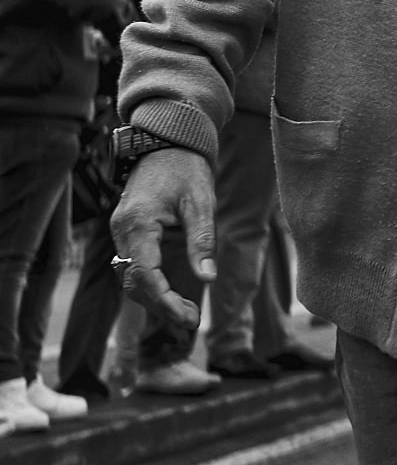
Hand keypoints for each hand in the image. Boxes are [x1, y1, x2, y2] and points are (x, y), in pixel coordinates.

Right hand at [111, 147, 216, 327]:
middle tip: (192, 321)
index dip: (165, 301)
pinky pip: (133, 266)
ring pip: (130, 278)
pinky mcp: (127, 232)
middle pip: (133, 283)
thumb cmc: (187, 170)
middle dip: (161, 306)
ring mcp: (121, 232)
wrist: (167, 143)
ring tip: (186, 314)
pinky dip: (149, 285)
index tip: (188, 318)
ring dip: (154, 299)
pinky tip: (171, 295)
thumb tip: (207, 279)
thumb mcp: (201, 203)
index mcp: (138, 224)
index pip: (144, 275)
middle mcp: (122, 231)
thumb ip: (202, 241)